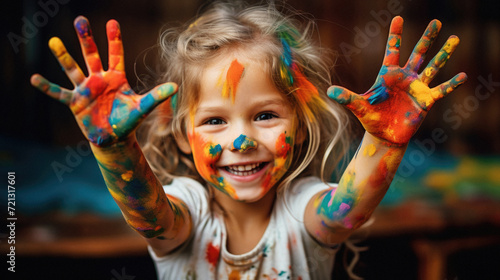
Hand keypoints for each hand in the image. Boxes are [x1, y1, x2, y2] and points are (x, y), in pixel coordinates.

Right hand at [31, 16, 176, 146]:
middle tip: (80, 20)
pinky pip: (59, 93)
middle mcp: (98, 80)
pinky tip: (34, 79)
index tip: (112, 22)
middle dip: (86, 39)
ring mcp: (85, 89)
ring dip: (64, 56)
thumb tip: (175, 87)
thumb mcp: (142, 107)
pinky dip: (47, 87)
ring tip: (54, 41)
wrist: (113, 138)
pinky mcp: (75, 102)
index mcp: (115, 78)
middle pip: (91, 56)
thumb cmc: (128, 121)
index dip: (114, 40)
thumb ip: (156, 96)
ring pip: (73, 69)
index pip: (115, 55)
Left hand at [328, 16, 466, 144]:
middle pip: (418, 53)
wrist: (384, 135)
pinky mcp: (426, 101)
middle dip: (427, 38)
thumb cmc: (371, 118)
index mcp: (388, 75)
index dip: (395, 35)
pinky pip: (441, 90)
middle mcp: (405, 78)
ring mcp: (417, 88)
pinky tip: (463, 75)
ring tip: (455, 38)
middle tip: (437, 21)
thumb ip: (346, 97)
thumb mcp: (358, 106)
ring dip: (443, 54)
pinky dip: (451, 84)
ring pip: (432, 67)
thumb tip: (329, 91)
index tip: (398, 17)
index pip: (393, 50)